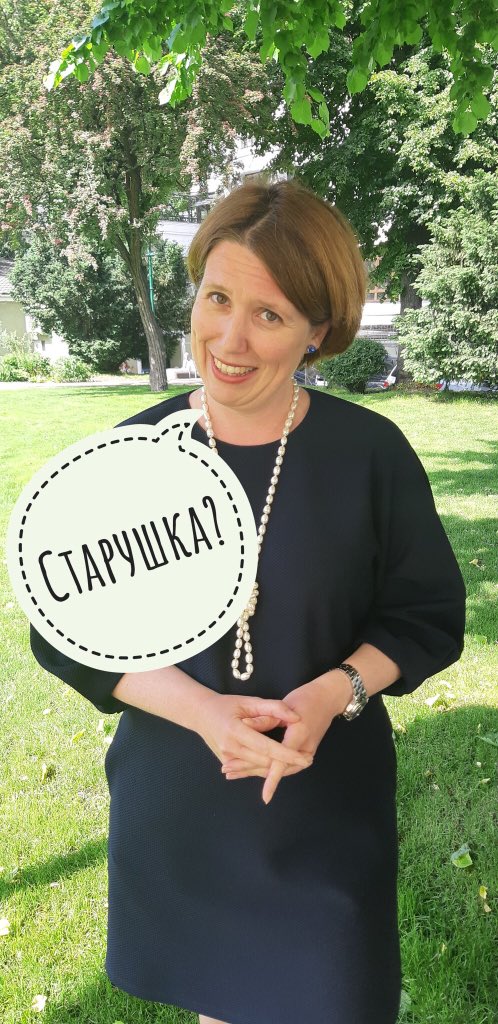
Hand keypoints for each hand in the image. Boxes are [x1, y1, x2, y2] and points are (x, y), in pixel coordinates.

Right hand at [197, 692, 313, 775]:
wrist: (201, 714)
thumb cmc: (226, 704)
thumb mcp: (249, 701)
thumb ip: (272, 708)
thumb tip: (295, 717)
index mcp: (235, 731)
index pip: (267, 747)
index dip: (287, 754)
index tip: (306, 757)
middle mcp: (230, 748)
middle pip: (264, 762)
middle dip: (287, 763)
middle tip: (309, 758)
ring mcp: (227, 758)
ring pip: (259, 768)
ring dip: (278, 767)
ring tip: (300, 761)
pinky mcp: (227, 762)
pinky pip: (251, 768)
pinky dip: (266, 767)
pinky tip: (281, 764)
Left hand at [222, 672, 351, 802]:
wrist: (327, 699)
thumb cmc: (306, 699)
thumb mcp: (285, 704)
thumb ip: (266, 718)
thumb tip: (245, 725)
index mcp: (299, 736)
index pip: (282, 761)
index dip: (273, 780)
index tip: (265, 797)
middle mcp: (304, 750)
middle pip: (276, 768)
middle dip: (250, 771)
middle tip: (226, 771)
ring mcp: (305, 755)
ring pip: (277, 769)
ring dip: (254, 771)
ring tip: (231, 773)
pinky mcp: (301, 756)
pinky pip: (281, 765)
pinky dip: (265, 768)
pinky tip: (247, 769)